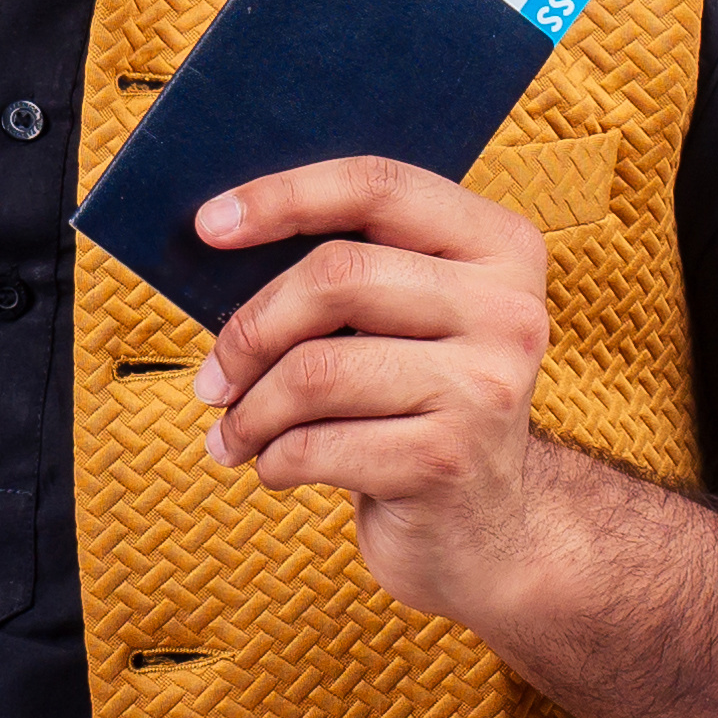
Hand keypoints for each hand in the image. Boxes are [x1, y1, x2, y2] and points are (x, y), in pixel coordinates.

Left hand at [190, 157, 558, 635]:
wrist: (481, 531)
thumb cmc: (409, 405)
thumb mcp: (400, 324)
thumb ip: (344, 272)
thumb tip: (215, 235)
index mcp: (500, 248)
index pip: (379, 186)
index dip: (283, 197)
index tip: (207, 226)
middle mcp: (510, 310)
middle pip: (335, 278)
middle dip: (249, 331)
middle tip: (210, 379)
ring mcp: (486, 388)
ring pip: (315, 370)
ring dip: (249, 410)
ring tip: (232, 434)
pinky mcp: (449, 462)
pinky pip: (317, 445)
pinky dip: (273, 460)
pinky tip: (274, 468)